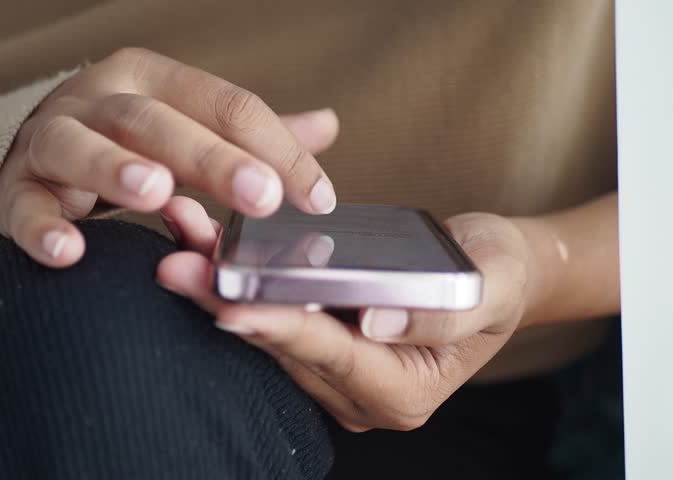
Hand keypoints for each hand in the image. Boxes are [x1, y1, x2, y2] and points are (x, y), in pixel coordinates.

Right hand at [0, 48, 338, 265]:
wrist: (32, 155)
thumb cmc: (126, 143)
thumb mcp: (187, 126)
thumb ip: (247, 134)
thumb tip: (328, 125)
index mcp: (153, 80)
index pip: (225, 105)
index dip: (276, 149)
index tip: (318, 200)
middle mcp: (100, 99)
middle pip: (157, 120)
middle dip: (211, 158)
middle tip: (261, 196)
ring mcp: (50, 139)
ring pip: (79, 145)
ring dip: (117, 168)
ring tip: (157, 193)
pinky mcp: (14, 189)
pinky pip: (25, 205)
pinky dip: (43, 227)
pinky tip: (70, 252)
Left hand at [157, 205, 535, 430]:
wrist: (490, 271)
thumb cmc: (496, 273)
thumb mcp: (489, 286)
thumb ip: (442, 313)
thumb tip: (377, 324)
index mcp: (402, 390)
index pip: (331, 355)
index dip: (281, 329)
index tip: (231, 306)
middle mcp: (359, 393)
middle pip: (283, 346)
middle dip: (227, 303)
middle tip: (176, 265)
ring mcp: (334, 374)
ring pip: (264, 332)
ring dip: (219, 288)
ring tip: (178, 241)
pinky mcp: (317, 347)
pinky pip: (269, 314)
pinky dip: (236, 281)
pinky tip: (202, 244)